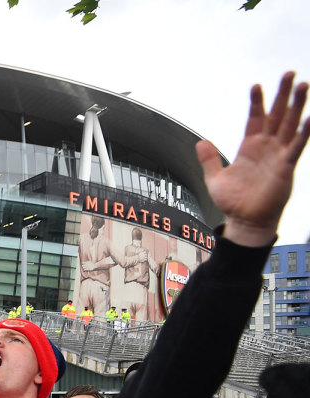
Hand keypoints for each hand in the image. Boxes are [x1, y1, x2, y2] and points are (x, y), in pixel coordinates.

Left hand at [199, 72, 309, 247]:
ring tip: (304, 85)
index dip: (256, 102)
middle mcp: (266, 148)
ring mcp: (278, 155)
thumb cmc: (233, 202)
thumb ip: (209, 159)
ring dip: (297, 105)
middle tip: (290, 73)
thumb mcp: (215, 178)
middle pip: (277, 115)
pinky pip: (296, 147)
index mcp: (250, 147)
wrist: (245, 221)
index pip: (255, 118)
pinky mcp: (286, 167)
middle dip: (283, 94)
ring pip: (290, 124)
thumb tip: (201, 142)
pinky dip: (303, 132)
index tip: (256, 85)